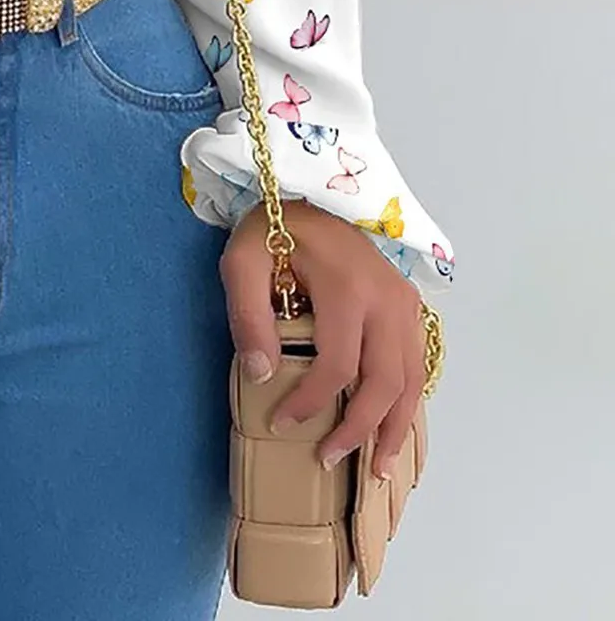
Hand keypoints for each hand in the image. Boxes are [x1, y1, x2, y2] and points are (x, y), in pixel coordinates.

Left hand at [221, 198, 425, 480]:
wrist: (311, 191)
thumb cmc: (273, 227)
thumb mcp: (242, 261)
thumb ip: (248, 315)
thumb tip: (261, 375)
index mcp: (347, 288)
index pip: (337, 365)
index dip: (312, 402)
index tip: (282, 423)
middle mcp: (387, 299)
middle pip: (385, 382)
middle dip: (360, 429)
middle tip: (328, 459)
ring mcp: (404, 302)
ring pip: (411, 380)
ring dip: (396, 427)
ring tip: (377, 468)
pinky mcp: (409, 305)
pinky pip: (417, 364)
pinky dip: (409, 402)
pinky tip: (395, 428)